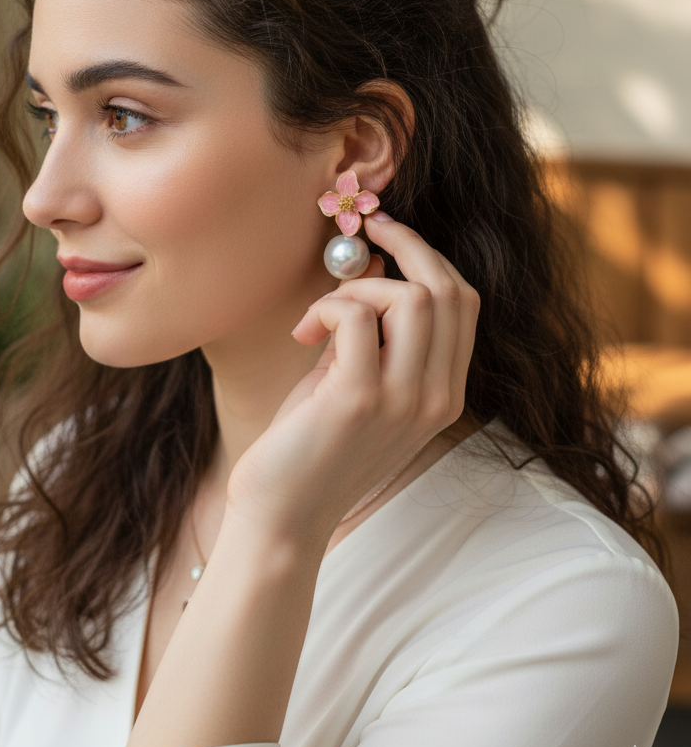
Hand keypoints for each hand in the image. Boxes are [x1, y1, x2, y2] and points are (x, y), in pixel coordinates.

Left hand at [226, 214, 480, 548]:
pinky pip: (358, 315)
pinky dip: (328, 307)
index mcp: (445, 393)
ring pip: (411, 296)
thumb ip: (378, 330)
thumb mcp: (359, 380)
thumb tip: (379, 257)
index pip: (464, 302)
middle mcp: (437, 398)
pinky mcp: (360, 398)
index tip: (389, 231)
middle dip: (407, 244)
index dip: (428, 256)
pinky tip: (304, 333)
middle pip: (448, 289)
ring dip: (360, 284)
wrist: (283, 515)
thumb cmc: (312, 444)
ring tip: (323, 315)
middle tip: (364, 232)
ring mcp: (404, 400)